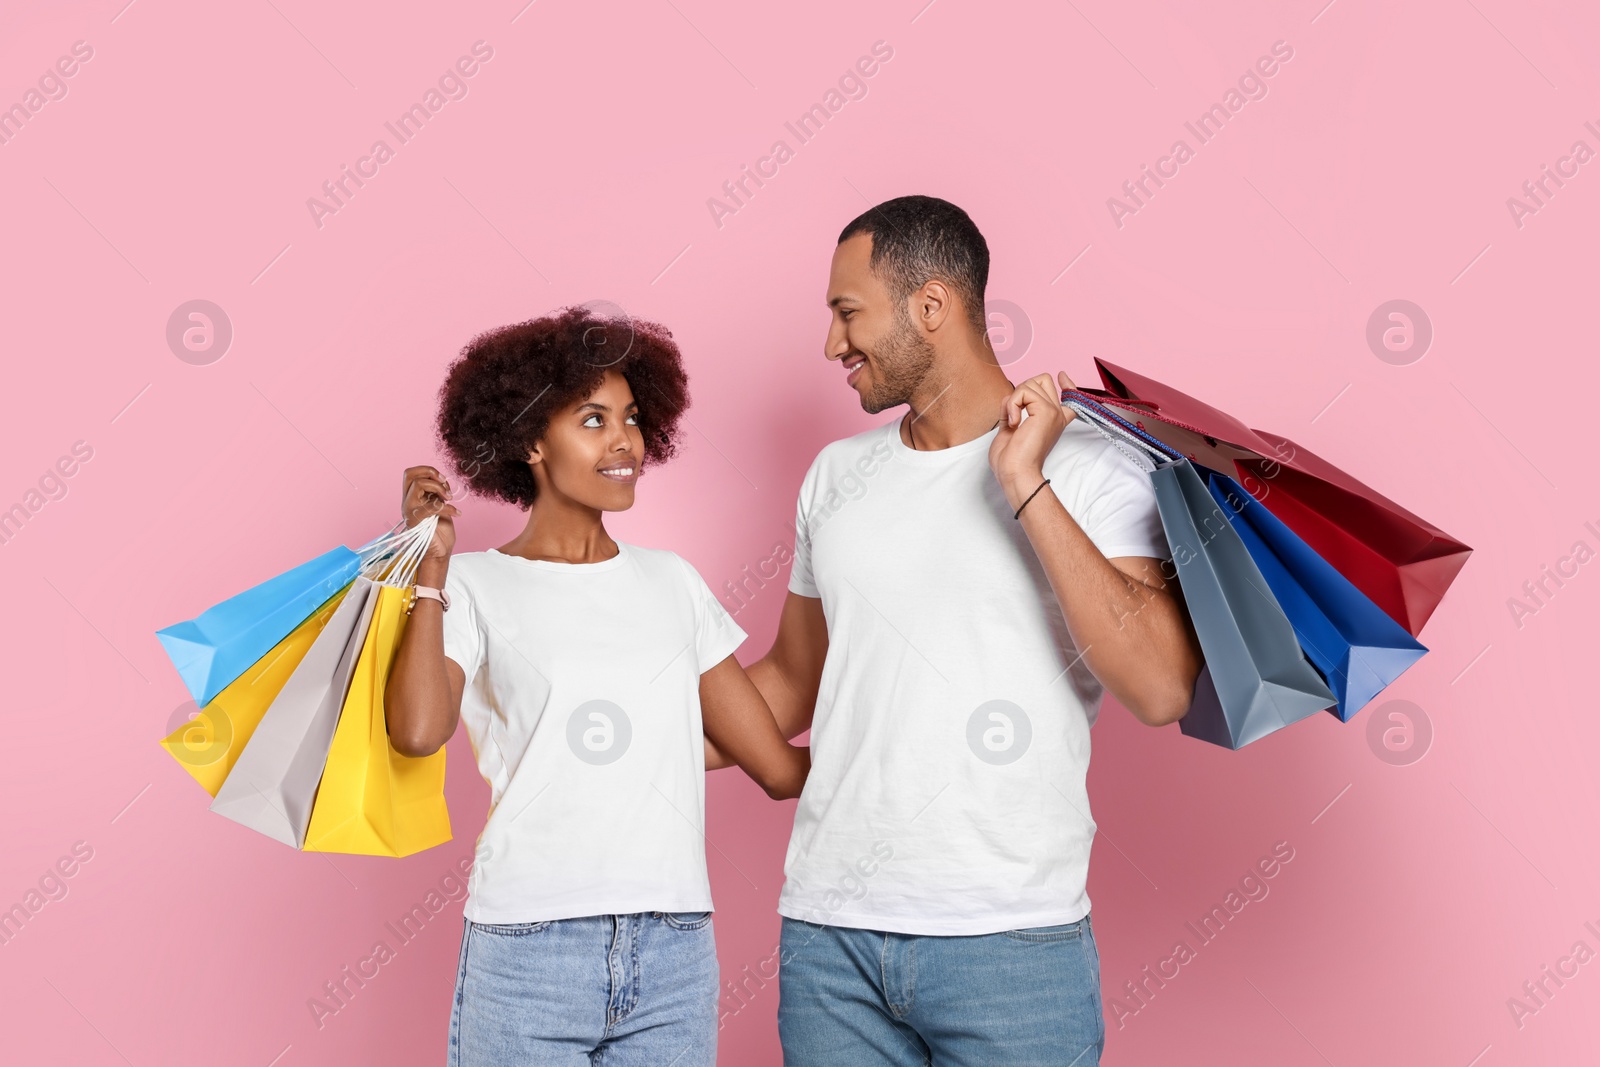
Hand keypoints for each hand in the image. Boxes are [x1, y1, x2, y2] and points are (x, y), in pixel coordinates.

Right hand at [401, 465, 458, 560]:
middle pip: (410, 474)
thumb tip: (441, 480)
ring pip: (419, 484)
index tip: (443, 481)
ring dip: (440, 488)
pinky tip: (457, 513)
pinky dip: (449, 507)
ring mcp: (409, 510)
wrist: (439, 552)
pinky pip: (432, 505)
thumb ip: (436, 493)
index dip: (428, 471)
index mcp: (412, 497)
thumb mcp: (439, 505)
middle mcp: (408, 502)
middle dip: (430, 472)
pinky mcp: (416, 520)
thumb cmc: (440, 531)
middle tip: (444, 483)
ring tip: (450, 499)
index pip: (411, 474)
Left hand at [989, 372, 1079, 506]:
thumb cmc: (1011, 459)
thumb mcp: (1011, 429)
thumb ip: (1014, 410)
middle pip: (1043, 380)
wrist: (1015, 473)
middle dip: (1022, 389)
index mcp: (1052, 421)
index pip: (1069, 396)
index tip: (1062, 376)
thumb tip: (1011, 397)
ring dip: (1014, 399)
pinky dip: (1012, 404)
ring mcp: (1053, 412)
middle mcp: (1056, 415)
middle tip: (1015, 413)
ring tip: (1012, 421)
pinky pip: (1024, 391)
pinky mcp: (1045, 411)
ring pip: (1031, 383)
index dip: (1067, 384)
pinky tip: (1013, 423)